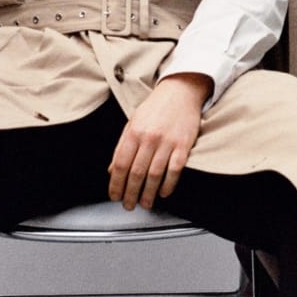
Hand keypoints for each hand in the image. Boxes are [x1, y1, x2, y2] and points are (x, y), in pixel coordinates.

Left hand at [107, 73, 211, 209]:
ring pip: (154, 175)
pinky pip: (174, 170)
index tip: (114, 195)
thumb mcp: (133, 123)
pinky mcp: (183, 145)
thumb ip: (122, 146)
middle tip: (128, 205)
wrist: (180, 91)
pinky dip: (168, 185)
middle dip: (130, 193)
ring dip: (148, 194)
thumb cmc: (155, 108)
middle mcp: (149, 138)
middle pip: (136, 173)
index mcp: (134, 133)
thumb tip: (112, 170)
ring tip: (145, 203)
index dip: (116, 184)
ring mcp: (167, 142)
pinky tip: (163, 193)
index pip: (120, 164)